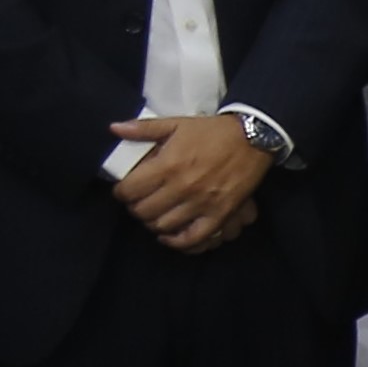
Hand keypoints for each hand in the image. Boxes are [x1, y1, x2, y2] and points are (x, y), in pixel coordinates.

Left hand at [109, 113, 269, 252]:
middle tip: (140, 201)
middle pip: (143, 211)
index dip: (121, 192)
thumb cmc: (211, 131)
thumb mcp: (176, 124)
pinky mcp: (219, 214)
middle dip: (136, 207)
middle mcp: (181, 187)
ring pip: (163, 226)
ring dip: (153, 222)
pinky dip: (176, 242)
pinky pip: (192, 238)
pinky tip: (169, 235)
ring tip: (155, 214)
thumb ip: (144, 128)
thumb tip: (114, 129)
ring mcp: (201, 204)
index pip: (129, 191)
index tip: (125, 189)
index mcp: (168, 165)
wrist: (253, 137)